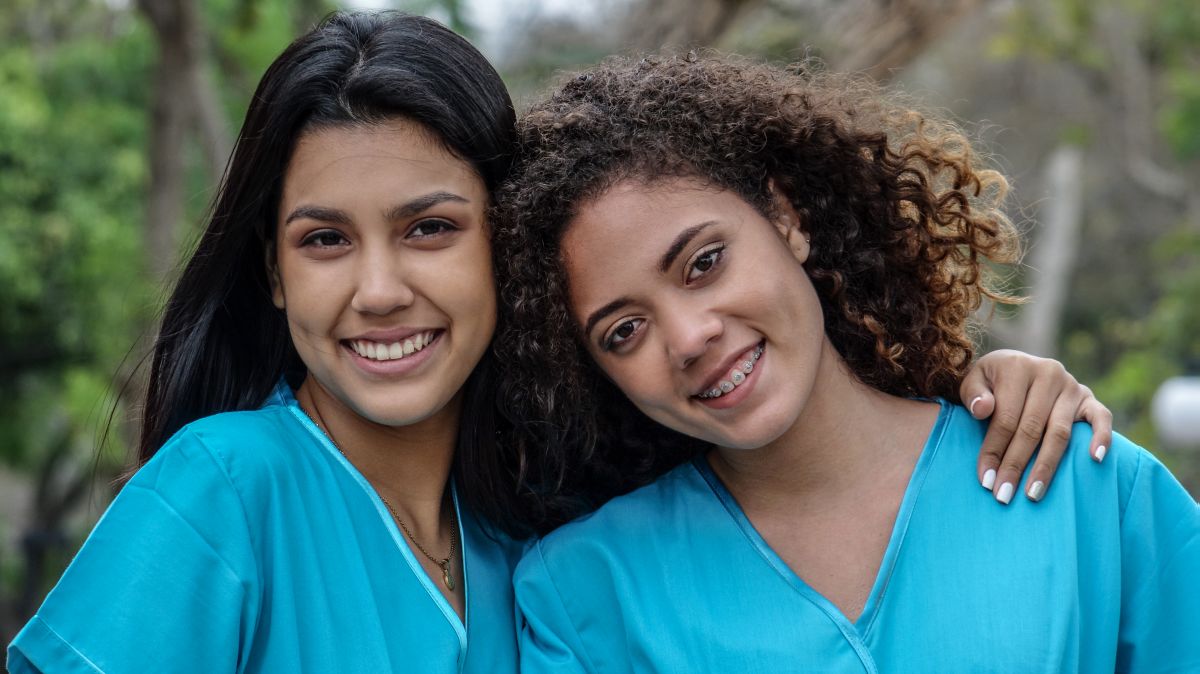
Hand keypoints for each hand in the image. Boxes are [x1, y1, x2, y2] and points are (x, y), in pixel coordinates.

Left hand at [960, 349, 1112, 504]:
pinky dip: (1101, 437)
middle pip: (1031, 429)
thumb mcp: (973, 381)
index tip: (985, 480)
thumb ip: (973, 394)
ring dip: (1047, 466)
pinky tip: (1096, 459)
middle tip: (1004, 495)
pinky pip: (1101, 418)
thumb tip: (982, 409)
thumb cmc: (989, 382)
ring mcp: (1071, 386)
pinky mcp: (1089, 397)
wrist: (1013, 366)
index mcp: (1017, 367)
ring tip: (1034, 493)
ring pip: (1060, 432)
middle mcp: (1048, 373)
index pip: (1006, 418)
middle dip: (1016, 465)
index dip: (994, 450)